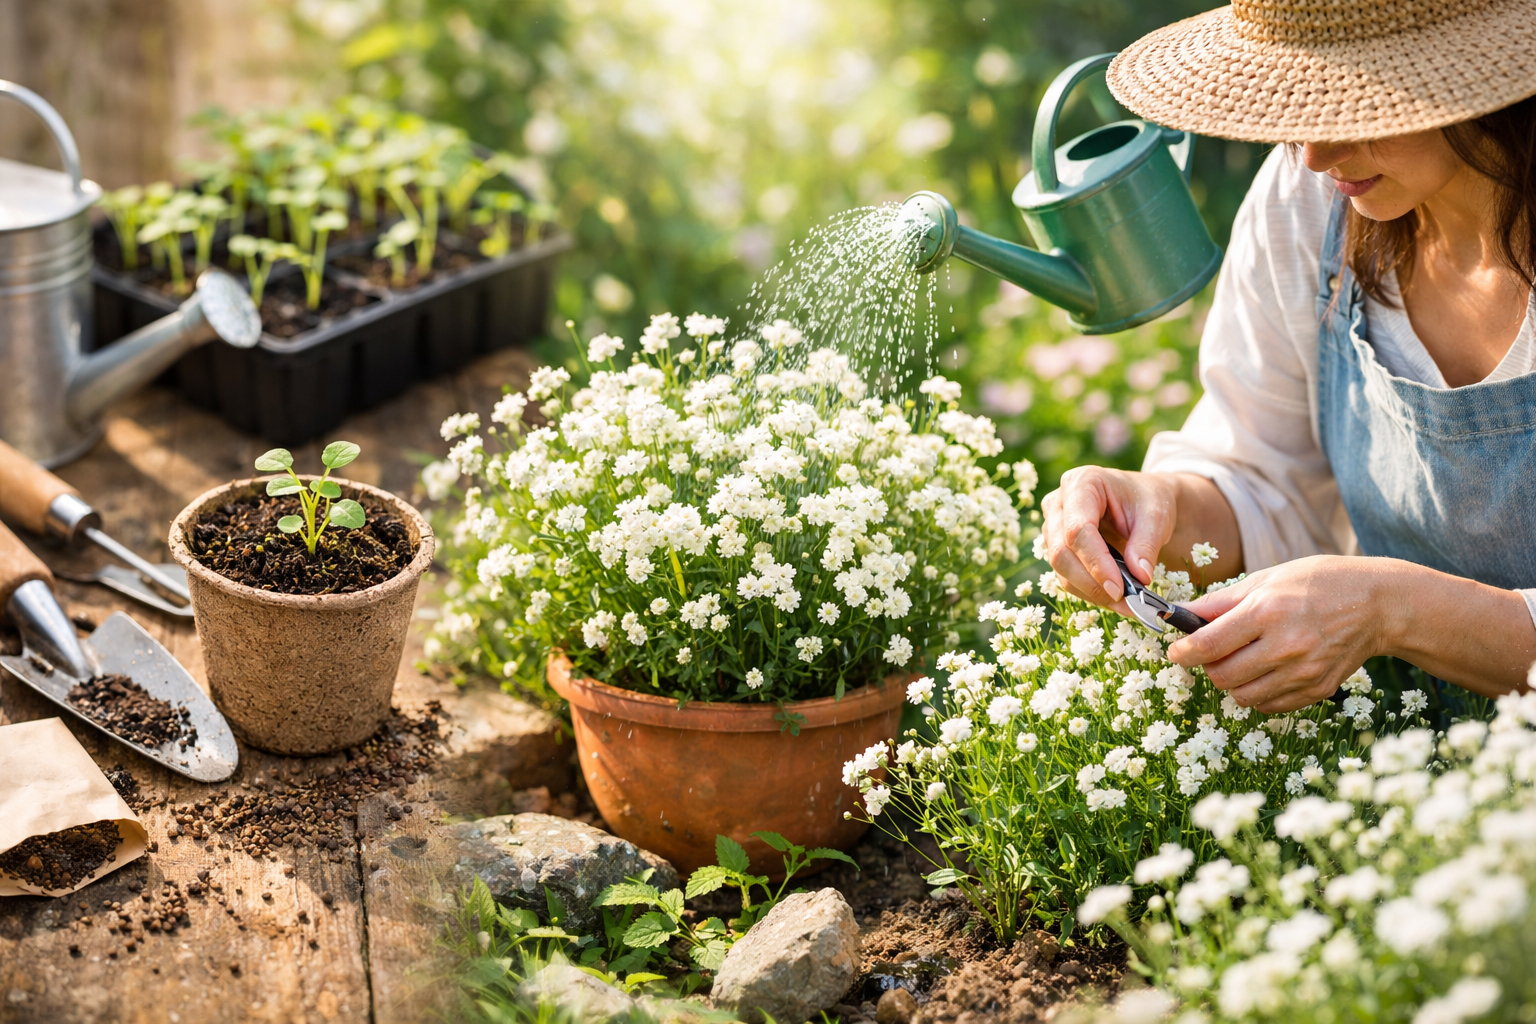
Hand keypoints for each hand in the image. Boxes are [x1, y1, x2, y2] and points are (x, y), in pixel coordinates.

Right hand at [1040, 467, 1180, 611]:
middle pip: (1061, 551)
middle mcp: (1059, 502)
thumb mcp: (1157, 517)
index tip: (1119, 588)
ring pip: (1060, 567)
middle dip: (1091, 582)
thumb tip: (1139, 578)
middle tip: (1124, 602)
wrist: (1144, 500)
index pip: (1078, 529)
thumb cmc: (1148, 501)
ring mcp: (1053, 525)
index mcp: (1082, 483)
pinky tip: (1114, 598)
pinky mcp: (1056, 545)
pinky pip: (1066, 574)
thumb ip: (1146, 545)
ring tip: (1125, 604)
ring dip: (1090, 591)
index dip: (1096, 563)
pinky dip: (1089, 591)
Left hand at [1166, 555, 1390, 712]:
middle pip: (1222, 676)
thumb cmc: (1316, 583)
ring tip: (1241, 660)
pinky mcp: (1317, 690)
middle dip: (1207, 667)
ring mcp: (1303, 672)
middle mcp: (1285, 646)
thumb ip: (1220, 602)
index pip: (1209, 645)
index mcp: (1267, 612)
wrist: (1376, 604)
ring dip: (1231, 682)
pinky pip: (1269, 705)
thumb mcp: (1266, 579)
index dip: (1183, 652)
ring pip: (1242, 696)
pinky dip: (1257, 693)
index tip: (1175, 652)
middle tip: (1212, 653)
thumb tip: (1180, 615)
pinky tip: (1265, 671)